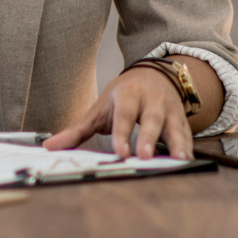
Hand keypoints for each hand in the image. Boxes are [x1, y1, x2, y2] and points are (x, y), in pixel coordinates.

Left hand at [44, 66, 192, 159]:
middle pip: (150, 119)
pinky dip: (188, 147)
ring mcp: (169, 109)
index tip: (121, 152)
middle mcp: (150, 100)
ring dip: (176, 144)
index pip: (123, 115)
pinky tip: (187, 161)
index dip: (121, 133)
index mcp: (127, 95)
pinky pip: (187, 134)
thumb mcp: (98, 109)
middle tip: (144, 157)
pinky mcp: (182, 120)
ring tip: (178, 161)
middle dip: (148, 138)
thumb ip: (76, 130)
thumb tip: (49, 146)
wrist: (151, 76)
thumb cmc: (121, 97)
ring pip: (174, 126)